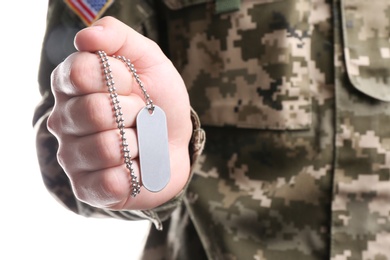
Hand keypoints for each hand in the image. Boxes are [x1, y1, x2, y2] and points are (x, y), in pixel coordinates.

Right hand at [47, 16, 191, 209]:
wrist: (174, 143)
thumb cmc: (158, 102)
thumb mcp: (148, 61)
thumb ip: (118, 38)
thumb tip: (86, 37)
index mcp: (72, 85)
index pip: (81, 72)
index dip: (118, 78)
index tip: (132, 84)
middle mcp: (63, 120)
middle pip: (94, 111)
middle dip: (134, 112)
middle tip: (141, 116)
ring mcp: (72, 156)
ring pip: (107, 147)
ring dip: (139, 144)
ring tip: (139, 142)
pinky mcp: (86, 188)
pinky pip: (110, 182)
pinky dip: (135, 173)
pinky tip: (135, 167)